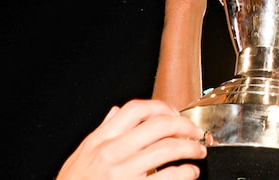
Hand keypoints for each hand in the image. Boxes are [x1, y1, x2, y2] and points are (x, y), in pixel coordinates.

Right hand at [57, 99, 206, 179]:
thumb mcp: (81, 156)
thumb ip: (101, 133)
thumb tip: (116, 113)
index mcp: (100, 140)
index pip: (134, 109)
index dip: (161, 106)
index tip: (174, 113)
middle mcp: (111, 153)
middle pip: (158, 125)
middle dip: (184, 125)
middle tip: (195, 132)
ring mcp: (123, 173)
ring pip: (168, 148)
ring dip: (190, 148)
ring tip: (197, 152)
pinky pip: (168, 176)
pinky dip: (186, 172)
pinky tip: (190, 173)